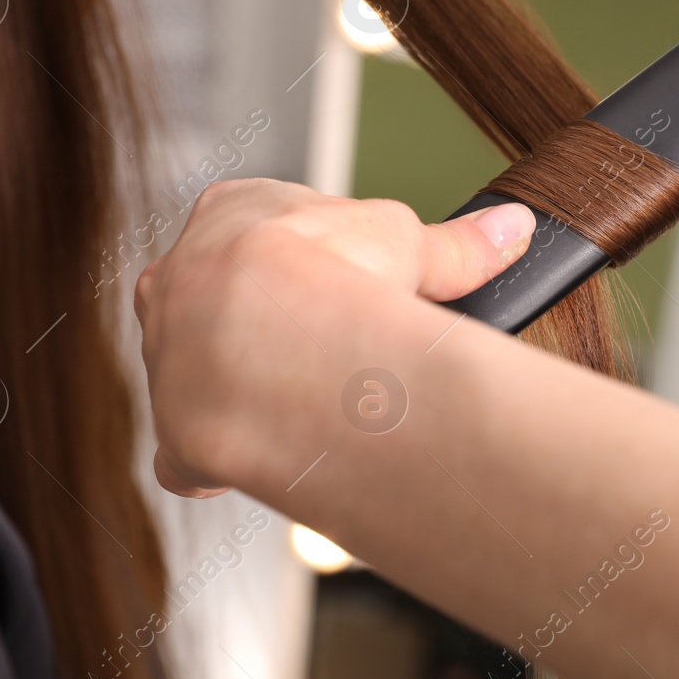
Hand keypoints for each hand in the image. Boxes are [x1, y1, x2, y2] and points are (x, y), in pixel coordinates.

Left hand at [133, 179, 534, 498]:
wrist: (272, 343)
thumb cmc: (333, 272)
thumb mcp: (409, 244)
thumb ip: (457, 244)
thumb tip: (513, 226)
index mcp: (232, 212)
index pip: (261, 225)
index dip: (308, 252)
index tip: (344, 278)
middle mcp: (180, 275)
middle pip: (217, 296)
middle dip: (262, 318)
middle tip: (321, 345)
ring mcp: (165, 349)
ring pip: (194, 364)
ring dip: (238, 383)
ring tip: (299, 406)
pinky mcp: (171, 420)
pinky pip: (181, 444)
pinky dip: (208, 462)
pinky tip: (251, 466)